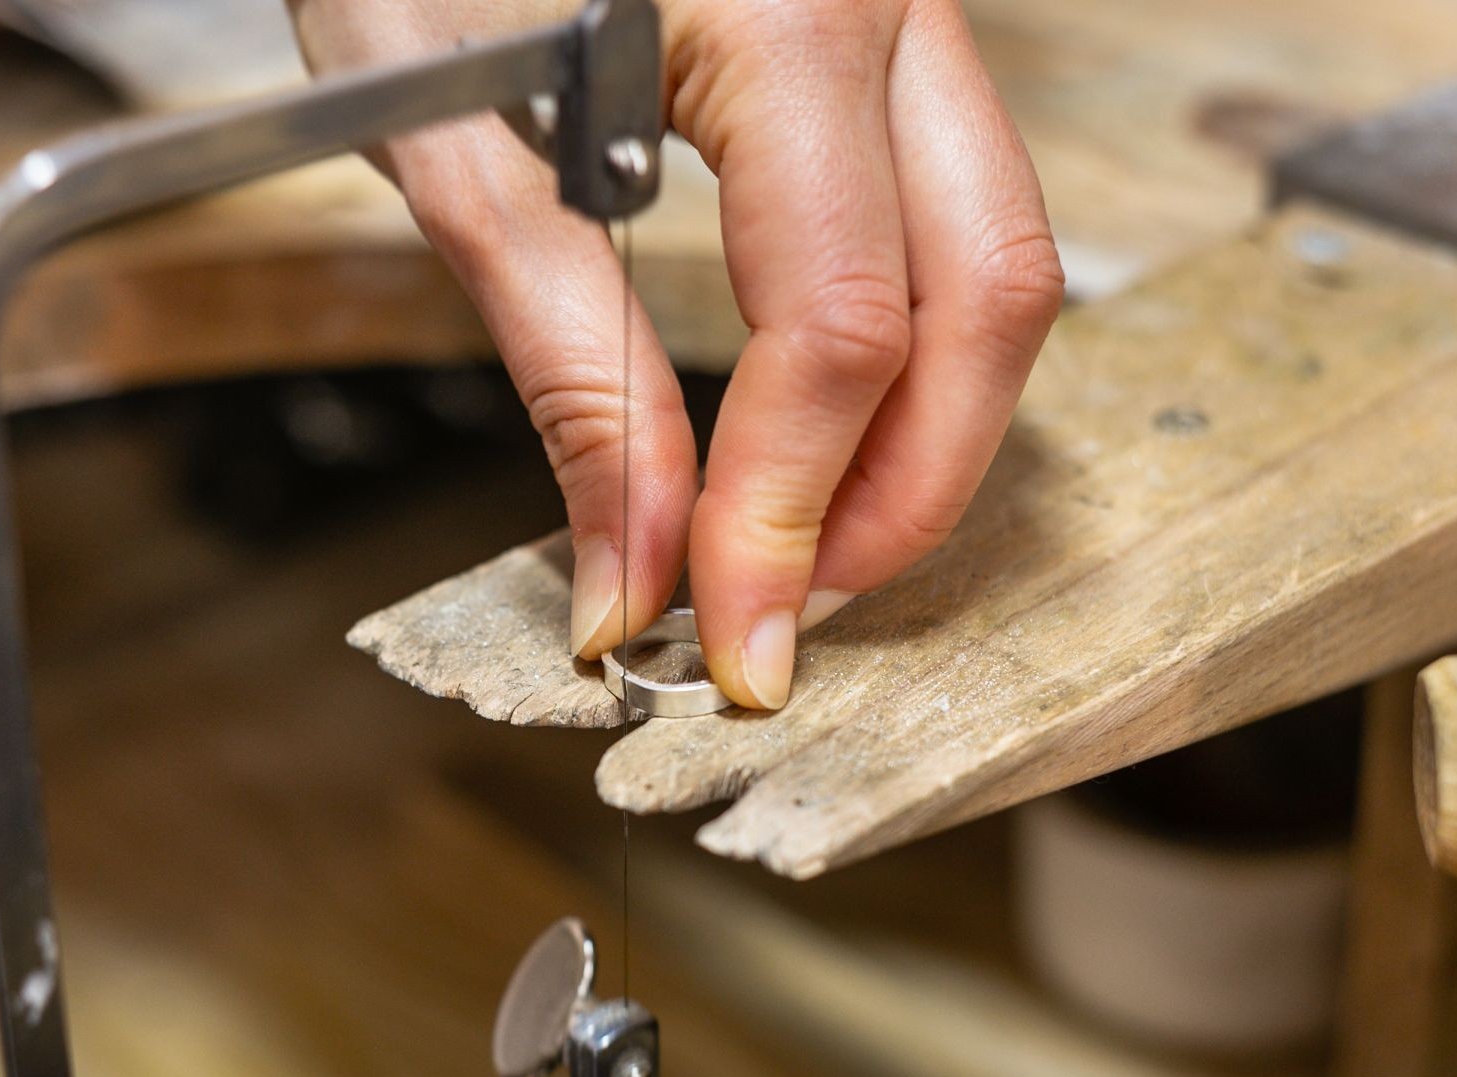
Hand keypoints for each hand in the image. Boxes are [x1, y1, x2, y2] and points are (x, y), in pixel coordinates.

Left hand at [291, 0, 1060, 708]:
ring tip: (808, 534)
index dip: (788, 510)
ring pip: (1002, 253)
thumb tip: (633, 570)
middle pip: (992, 295)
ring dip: (927, 427)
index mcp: (781, 7)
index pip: (840, 322)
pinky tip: (827, 416)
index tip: (725, 634)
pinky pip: (957, 205)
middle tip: (796, 611)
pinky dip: (909, 338)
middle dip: (906, 491)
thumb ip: (566, 368)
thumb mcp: (454, 146)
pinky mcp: (888, 24)